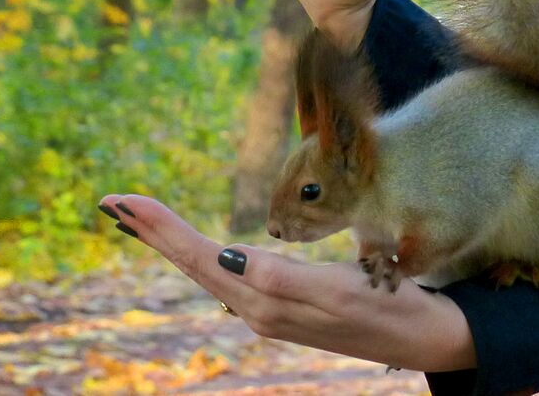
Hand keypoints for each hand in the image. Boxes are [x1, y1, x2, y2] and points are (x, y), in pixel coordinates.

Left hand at [97, 194, 477, 372]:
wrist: (425, 337)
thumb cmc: (391, 308)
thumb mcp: (339, 293)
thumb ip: (285, 279)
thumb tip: (230, 260)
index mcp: (268, 301)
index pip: (201, 257)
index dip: (161, 229)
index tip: (122, 202)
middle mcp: (260, 308)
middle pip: (195, 263)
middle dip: (154, 231)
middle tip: (113, 202)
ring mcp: (272, 310)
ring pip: (209, 270)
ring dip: (174, 242)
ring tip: (144, 218)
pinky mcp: (288, 307)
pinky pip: (233, 279)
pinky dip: (205, 255)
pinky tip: (202, 252)